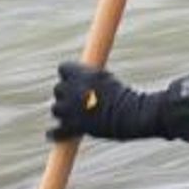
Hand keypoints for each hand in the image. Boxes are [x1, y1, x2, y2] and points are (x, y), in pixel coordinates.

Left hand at [49, 62, 188, 142]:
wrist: (133, 116)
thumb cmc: (132, 96)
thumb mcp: (114, 80)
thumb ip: (104, 76)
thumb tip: (114, 53)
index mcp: (81, 74)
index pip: (63, 68)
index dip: (71, 74)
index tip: (79, 80)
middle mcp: (71, 90)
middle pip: (58, 88)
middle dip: (67, 94)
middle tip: (81, 100)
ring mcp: (70, 110)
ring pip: (57, 109)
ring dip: (64, 112)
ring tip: (76, 117)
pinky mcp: (73, 127)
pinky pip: (56, 131)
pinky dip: (56, 134)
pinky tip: (54, 135)